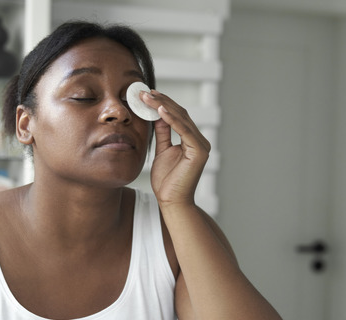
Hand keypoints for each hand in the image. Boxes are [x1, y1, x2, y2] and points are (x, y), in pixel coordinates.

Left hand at [142, 90, 210, 207]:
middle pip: (180, 114)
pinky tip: (159, 110)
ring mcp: (201, 145)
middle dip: (161, 101)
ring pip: (182, 119)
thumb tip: (157, 114)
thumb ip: (162, 133)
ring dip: (163, 106)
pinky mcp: (199, 152)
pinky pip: (184, 131)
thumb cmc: (167, 181)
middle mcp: (199, 140)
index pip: (177, 116)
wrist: (171, 201)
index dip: (163, 103)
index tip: (146, 94)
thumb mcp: (161, 151)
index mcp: (191, 140)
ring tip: (147, 97)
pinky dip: (172, 119)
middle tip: (144, 91)